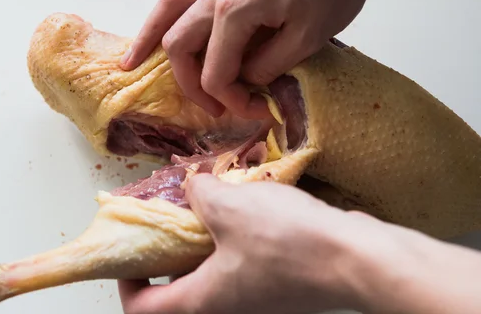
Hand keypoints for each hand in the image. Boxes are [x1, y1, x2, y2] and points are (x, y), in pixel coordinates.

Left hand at [118, 174, 373, 313]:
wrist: (359, 258)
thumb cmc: (289, 242)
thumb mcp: (228, 206)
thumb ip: (198, 192)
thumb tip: (193, 184)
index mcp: (204, 302)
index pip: (144, 309)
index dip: (127, 283)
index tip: (130, 254)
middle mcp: (228, 307)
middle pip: (179, 287)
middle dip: (169, 250)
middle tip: (169, 218)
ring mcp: (257, 298)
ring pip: (214, 270)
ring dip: (206, 237)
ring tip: (210, 201)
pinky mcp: (280, 283)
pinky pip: (243, 261)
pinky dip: (235, 236)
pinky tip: (247, 204)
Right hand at [120, 0, 417, 118]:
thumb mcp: (311, 35)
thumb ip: (271, 65)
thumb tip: (247, 80)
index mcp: (237, 11)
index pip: (216, 71)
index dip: (232, 99)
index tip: (253, 109)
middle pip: (179, 47)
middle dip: (191, 85)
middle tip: (213, 106)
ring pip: (167, 16)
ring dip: (150, 43)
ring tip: (132, 65)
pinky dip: (163, 17)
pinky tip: (159, 30)